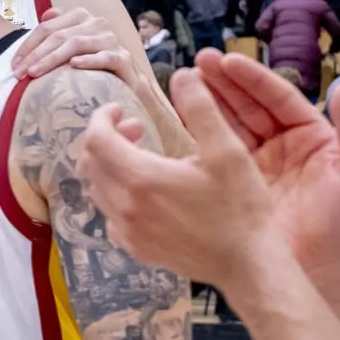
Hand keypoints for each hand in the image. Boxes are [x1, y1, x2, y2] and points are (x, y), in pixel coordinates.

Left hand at [14, 3, 127, 79]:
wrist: (127, 81)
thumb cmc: (92, 63)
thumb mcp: (74, 44)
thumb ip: (59, 29)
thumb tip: (45, 16)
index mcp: (81, 17)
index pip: (47, 28)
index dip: (27, 46)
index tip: (13, 65)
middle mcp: (96, 23)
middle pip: (59, 36)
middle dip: (35, 55)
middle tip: (19, 73)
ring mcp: (111, 39)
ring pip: (76, 44)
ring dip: (52, 59)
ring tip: (35, 73)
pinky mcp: (123, 58)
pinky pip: (104, 57)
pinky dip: (89, 61)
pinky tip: (74, 65)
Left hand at [73, 61, 297, 292]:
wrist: (248, 265)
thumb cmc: (241, 207)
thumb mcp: (227, 149)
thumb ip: (201, 108)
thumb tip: (183, 74)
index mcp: (141, 178)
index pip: (95, 139)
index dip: (102, 118)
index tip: (122, 110)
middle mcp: (124, 207)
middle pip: (91, 163)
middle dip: (107, 138)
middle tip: (137, 128)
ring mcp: (127, 232)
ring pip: (98, 189)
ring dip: (111, 165)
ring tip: (144, 155)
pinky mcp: (135, 249)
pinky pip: (110, 215)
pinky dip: (117, 193)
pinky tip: (146, 191)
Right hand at [195, 51, 339, 276]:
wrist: (319, 268)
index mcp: (310, 135)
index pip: (278, 97)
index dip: (253, 78)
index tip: (228, 61)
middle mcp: (281, 144)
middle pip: (249, 105)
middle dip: (224, 83)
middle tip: (197, 63)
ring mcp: (257, 165)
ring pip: (230, 125)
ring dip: (208, 102)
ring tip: (184, 82)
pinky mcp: (238, 186)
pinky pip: (217, 155)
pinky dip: (201, 136)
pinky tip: (183, 120)